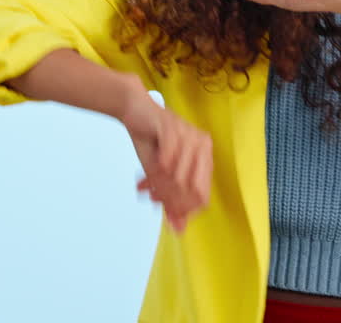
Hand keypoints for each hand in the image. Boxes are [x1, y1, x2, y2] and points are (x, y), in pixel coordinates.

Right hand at [120, 84, 211, 233]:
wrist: (136, 113)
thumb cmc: (152, 142)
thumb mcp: (161, 176)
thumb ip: (171, 201)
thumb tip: (178, 229)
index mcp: (205, 156)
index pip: (202, 194)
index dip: (184, 208)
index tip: (167, 212)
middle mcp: (201, 144)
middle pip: (191, 188)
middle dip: (170, 198)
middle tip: (153, 199)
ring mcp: (188, 134)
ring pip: (178, 176)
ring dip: (158, 185)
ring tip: (146, 185)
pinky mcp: (171, 126)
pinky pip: (167, 159)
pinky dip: (155, 171)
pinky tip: (147, 173)